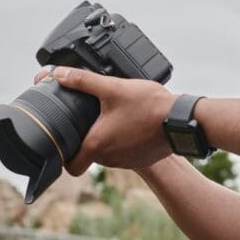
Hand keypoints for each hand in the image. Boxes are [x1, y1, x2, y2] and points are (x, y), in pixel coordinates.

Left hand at [35, 66, 176, 175]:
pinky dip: (125, 141)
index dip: (64, 156)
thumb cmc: (149, 106)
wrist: (181, 120)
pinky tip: (132, 123)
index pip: (70, 166)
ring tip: (116, 117)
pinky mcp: (141, 159)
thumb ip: (83, 80)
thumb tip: (58, 73)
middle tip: (94, 117)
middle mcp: (110, 158)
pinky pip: (125, 153)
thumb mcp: (113, 88)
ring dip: (108, 138)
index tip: (65, 140)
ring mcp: (126, 161)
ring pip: (108, 153)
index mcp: (97, 144)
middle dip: (89, 137)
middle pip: (89, 155)